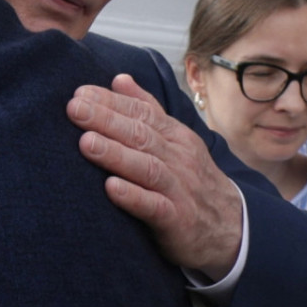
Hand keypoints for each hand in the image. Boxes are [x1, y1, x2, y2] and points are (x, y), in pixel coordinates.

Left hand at [68, 74, 242, 280]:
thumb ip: (147, 109)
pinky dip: (133, 197)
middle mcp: (178, 158)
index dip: (111, 102)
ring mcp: (179, 188)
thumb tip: (119, 78)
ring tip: (86, 143)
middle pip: (140, 134)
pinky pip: (155, 206)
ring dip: (115, 154)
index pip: (141, 113)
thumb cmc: (191, 179)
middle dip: (106, 120)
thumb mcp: (175, 140)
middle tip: (74, 109)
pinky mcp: (178, 219)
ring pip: (146, 167)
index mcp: (175, 136)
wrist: (232, 227)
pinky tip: (111, 188)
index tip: (80, 93)